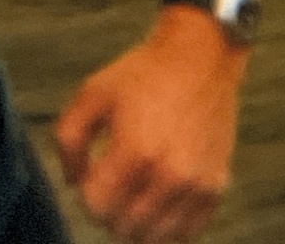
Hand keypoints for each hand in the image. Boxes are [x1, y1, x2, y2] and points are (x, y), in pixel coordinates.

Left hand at [52, 10, 245, 243]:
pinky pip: (187, 234)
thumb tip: (72, 183)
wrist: (200, 59)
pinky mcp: (215, 188)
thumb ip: (68, 140)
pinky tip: (158, 203)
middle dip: (109, 212)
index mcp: (134, 151)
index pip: (98, 208)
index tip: (92, 177)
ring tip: (133, 197)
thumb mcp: (91, 94)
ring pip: (156, 238)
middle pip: (125, 228)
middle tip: (112, 186)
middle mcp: (169, 175)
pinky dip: (168, 228)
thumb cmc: (142, 75)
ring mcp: (196, 185)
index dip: (87, 196)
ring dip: (137, 224)